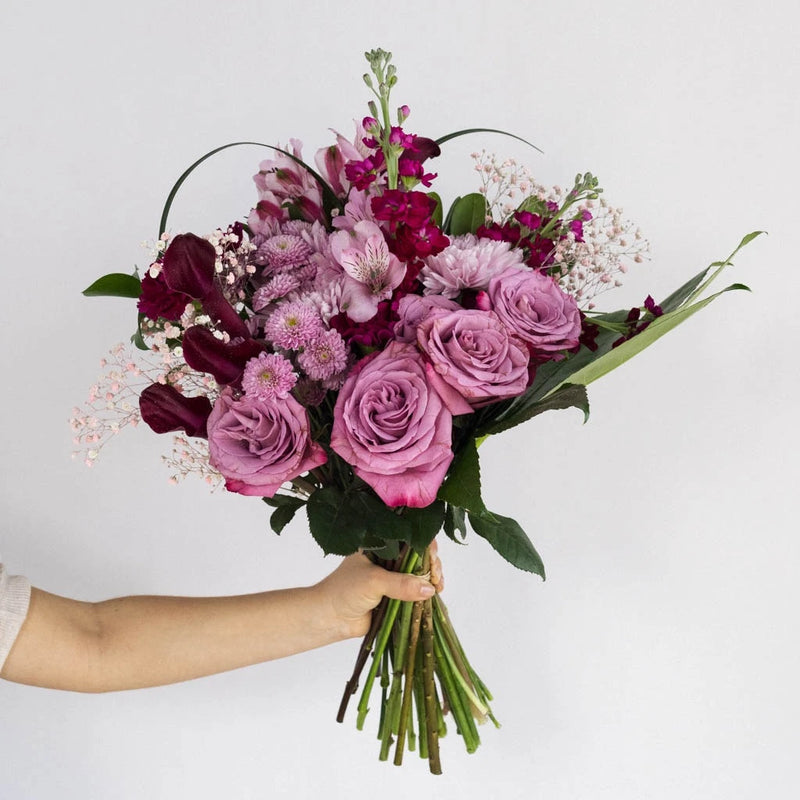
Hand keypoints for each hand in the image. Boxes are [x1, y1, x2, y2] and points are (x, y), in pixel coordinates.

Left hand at [312, 541, 443, 638]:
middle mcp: (389, 559)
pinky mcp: (396, 597)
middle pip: (419, 557)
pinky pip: (416, 594)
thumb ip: (401, 584)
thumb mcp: (374, 581)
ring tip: (437, 588)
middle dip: (432, 564)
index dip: (425, 546)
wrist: (329, 618)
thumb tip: (429, 588)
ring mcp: (393, 578)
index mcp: (381, 546)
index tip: (433, 558)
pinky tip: (435, 596)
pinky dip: (427, 595)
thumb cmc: (345, 590)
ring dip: (432, 580)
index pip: (409, 539)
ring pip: (420, 575)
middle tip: (436, 577)